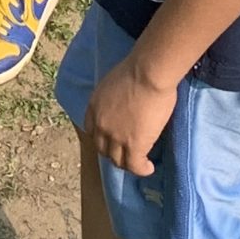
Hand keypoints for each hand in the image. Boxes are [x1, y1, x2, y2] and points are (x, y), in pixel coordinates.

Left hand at [82, 50, 177, 176]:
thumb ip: (112, 98)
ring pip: (117, 160)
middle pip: (102, 148)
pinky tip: (148, 168)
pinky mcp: (134, 145)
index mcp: (94, 107)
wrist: (148, 73)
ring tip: (138, 162)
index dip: (102, 137)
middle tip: (127, 152)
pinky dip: (141, 169)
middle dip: (113, 153)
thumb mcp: (113, 83)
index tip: (113, 139)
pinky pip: (134, 165)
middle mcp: (100, 124)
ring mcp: (115, 137)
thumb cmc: (138, 69)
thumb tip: (124, 103)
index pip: (91, 130)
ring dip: (127, 163)